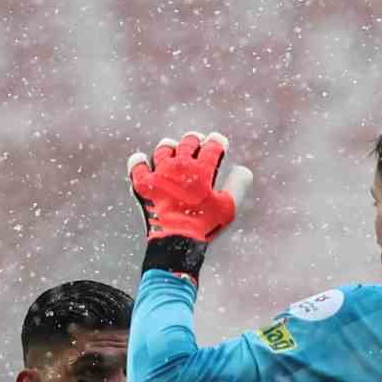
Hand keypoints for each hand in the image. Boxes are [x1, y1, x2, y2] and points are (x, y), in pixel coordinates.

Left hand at [128, 131, 253, 279]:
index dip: (218, 142)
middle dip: (195, 140)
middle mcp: (179, 165)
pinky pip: (137, 167)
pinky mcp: (143, 185)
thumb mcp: (228, 207)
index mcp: (202, 170)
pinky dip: (139, 162)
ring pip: (163, 150)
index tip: (220, 142)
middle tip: (198, 140)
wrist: (176, 242)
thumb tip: (244, 170)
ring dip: (170, 147)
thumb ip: (238, 185)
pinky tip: (141, 159)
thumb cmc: (205, 226)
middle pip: (188, 143)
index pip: (212, 147)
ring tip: (172, 146)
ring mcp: (159, 173)